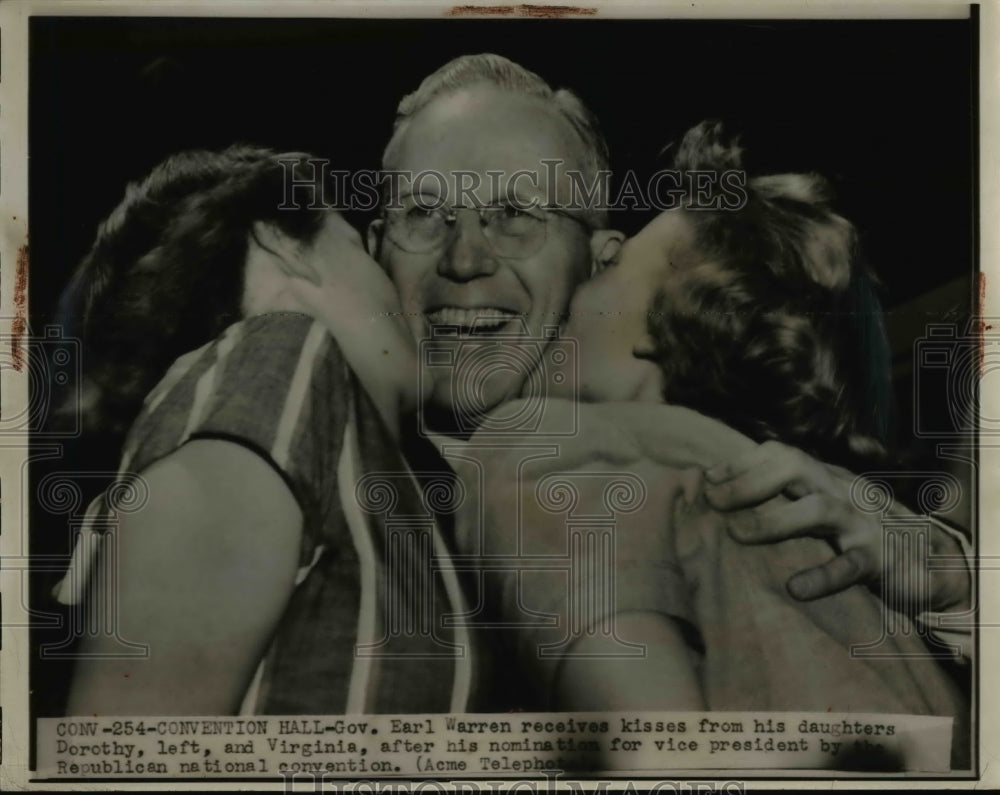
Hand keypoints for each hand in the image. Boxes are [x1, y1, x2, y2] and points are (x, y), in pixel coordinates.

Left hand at [703, 440, 969, 614]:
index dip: (741, 464)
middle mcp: (841, 491)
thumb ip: (784, 497)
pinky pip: (851, 565)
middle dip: (750, 481)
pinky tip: (795, 588)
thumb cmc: (856, 531)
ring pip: (818, 509)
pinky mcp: (881, 559)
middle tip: (715, 503)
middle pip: (795, 468)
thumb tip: (720, 493)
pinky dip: (823, 576)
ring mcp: (863, 523)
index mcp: (824, 478)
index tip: (707, 481)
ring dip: (774, 519)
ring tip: (738, 535)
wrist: (929, 560)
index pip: (780, 454)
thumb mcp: (822, 504)